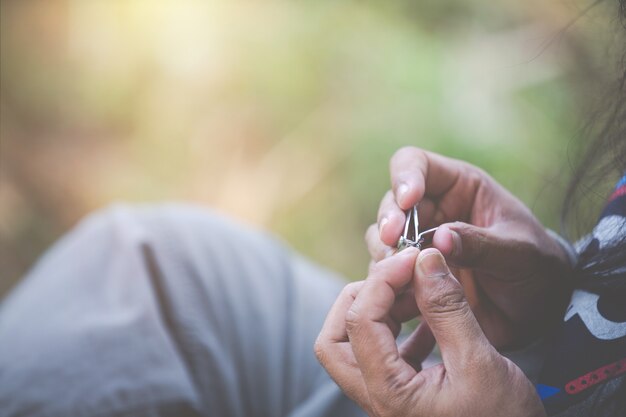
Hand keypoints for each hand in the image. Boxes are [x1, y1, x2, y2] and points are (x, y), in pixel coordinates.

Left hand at [315, 248, 546, 416]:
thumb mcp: (480, 362)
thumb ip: (448, 309)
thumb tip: (425, 260)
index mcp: (389, 393)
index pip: (360, 321)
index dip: (383, 280)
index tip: (413, 258)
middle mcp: (379, 398)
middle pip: (336, 339)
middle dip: (360, 298)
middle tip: (397, 276)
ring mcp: (389, 399)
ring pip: (357, 346)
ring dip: (384, 310)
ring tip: (423, 291)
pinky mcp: (405, 396)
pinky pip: (387, 355)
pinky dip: (403, 329)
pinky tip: (435, 317)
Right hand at [365, 147, 571, 347]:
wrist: (540, 311)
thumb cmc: (537, 268)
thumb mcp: (519, 254)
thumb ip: (482, 245)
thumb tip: (440, 238)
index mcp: (460, 188)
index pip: (416, 164)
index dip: (405, 178)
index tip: (407, 202)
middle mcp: (433, 211)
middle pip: (391, 204)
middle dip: (389, 223)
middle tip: (394, 245)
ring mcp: (420, 244)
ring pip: (382, 239)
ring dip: (385, 255)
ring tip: (401, 274)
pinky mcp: (414, 275)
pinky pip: (388, 273)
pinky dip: (389, 283)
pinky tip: (400, 296)